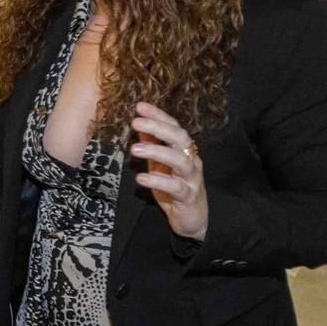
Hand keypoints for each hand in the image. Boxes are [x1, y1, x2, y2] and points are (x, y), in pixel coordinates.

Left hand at [128, 102, 207, 240]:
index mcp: (183, 150)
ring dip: (157, 152)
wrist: (191, 219)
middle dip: (158, 127)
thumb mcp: (159, 165)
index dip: (158, 115)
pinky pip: (175, 187)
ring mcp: (191, 178)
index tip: (140, 106)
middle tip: (136, 121)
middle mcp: (190, 160)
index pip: (173, 126)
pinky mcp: (188, 197)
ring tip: (135, 149)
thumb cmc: (174, 189)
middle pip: (180, 138)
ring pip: (180, 160)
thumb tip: (139, 124)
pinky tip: (141, 178)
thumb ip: (152, 144)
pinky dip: (158, 181)